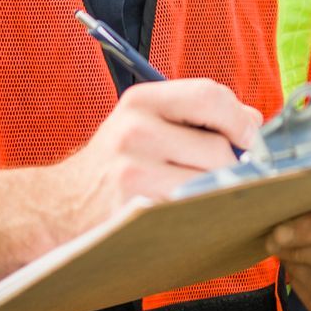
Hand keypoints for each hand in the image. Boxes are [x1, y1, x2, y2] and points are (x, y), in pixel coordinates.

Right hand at [47, 79, 261, 239]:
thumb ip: (197, 117)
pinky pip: (192, 212)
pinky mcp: (133, 210)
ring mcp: (131, 172)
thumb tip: (255, 121)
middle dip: (231, 167)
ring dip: (218, 194)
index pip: (208, 95)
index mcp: (141, 101)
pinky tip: (192, 215)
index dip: (239, 118)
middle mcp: (134, 130)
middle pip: (217, 147)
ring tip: (202, 197)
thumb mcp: (145, 125)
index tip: (249, 137)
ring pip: (209, 183)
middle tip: (222, 178)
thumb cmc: (113, 165)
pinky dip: (202, 215)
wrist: (56, 208)